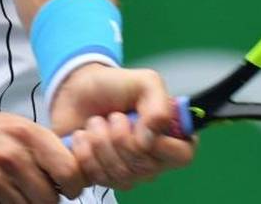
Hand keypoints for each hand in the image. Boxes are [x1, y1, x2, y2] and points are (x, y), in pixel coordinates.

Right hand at [0, 106, 86, 203]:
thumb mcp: (11, 125)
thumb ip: (40, 144)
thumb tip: (71, 168)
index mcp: (25, 133)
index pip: (68, 170)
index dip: (74, 185)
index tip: (70, 189)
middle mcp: (11, 155)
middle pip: (50, 198)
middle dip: (47, 199)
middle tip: (35, 192)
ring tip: (12, 191)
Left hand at [49, 64, 195, 190]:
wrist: (77, 91)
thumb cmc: (115, 86)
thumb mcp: (146, 82)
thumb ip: (159, 105)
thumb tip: (149, 140)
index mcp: (171, 137)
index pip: (182, 156)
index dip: (162, 144)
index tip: (140, 125)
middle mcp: (153, 160)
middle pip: (145, 167)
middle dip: (121, 137)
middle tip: (113, 116)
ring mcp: (129, 173)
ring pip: (120, 174)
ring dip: (100, 141)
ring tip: (96, 122)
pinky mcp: (103, 178)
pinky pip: (97, 177)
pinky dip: (85, 152)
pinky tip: (84, 136)